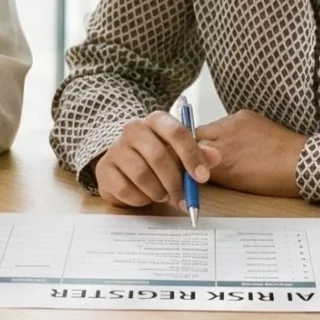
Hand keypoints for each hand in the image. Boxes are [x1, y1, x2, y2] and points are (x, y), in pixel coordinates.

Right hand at [93, 112, 223, 209]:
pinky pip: (126, 189)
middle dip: (175, 182)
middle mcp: (134, 129)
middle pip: (158, 156)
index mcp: (156, 120)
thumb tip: (215, 157)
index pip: (177, 133)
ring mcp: (116, 148)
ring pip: (142, 175)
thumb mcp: (181, 155)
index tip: (202, 177)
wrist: (124, 168)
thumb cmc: (157, 160)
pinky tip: (144, 196)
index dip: (191, 156)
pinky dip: (140, 199)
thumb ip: (199, 155)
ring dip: (157, 192)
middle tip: (184, 199)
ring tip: (163, 195)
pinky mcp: (104, 169)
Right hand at [196, 109, 307, 197]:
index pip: (190, 156)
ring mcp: (234, 123)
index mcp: (221, 162)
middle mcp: (224, 139)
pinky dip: (229, 130)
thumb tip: (198, 168)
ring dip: (213, 137)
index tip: (192, 166)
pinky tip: (241, 140)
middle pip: (195, 137)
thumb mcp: (236, 184)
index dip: (190, 161)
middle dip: (197, 146)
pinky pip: (227, 121)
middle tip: (206, 157)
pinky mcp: (245, 115)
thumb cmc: (273, 180)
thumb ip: (213, 174)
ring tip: (228, 149)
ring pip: (210, 127)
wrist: (301, 163)